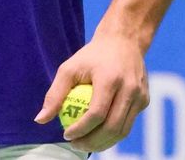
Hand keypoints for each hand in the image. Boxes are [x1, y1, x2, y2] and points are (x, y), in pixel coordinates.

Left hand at [34, 31, 148, 151]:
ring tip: (85, 144)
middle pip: (111, 127)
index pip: (97, 113)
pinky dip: (113, 134)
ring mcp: (140, 95)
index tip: (66, 135)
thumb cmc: (92, 56)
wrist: (124, 40)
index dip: (81, 129)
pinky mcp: (144, 100)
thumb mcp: (69, 68)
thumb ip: (55, 94)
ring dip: (103, 143)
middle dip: (92, 142)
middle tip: (75, 145)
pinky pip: (128, 124)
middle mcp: (129, 88)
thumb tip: (40, 120)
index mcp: (110, 78)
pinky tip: (98, 135)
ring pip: (122, 131)